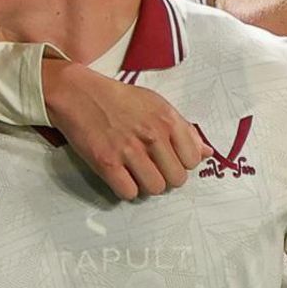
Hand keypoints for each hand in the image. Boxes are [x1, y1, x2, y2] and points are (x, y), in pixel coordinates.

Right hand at [40, 58, 209, 199]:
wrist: (79, 94)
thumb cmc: (120, 100)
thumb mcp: (158, 105)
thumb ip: (184, 129)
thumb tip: (207, 153)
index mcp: (168, 120)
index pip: (193, 160)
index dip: (182, 163)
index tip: (170, 159)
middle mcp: (152, 136)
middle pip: (176, 179)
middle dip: (166, 177)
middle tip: (152, 168)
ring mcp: (129, 150)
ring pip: (155, 188)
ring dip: (147, 185)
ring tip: (137, 172)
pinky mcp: (106, 163)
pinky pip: (129, 193)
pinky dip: (126, 189)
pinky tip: (121, 176)